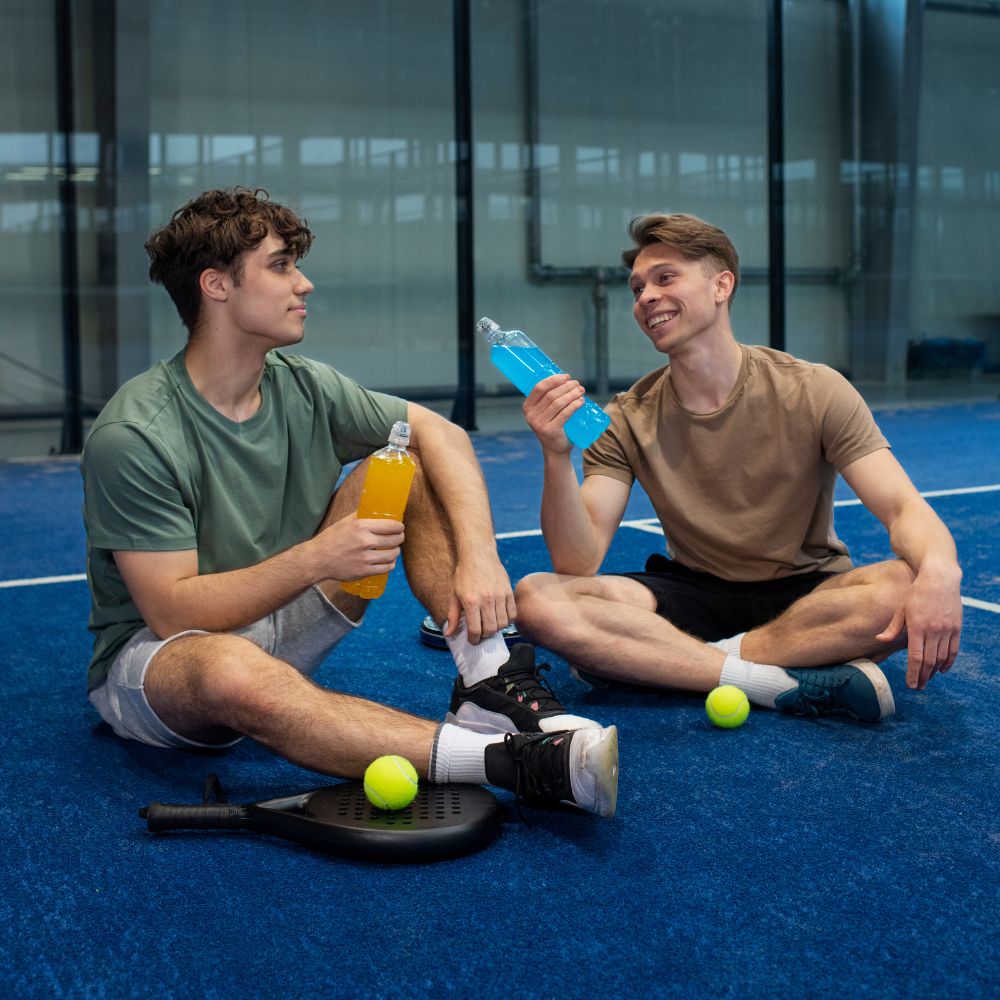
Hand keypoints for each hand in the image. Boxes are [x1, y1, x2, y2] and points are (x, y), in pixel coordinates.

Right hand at [312, 513, 405, 581]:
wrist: (318, 559)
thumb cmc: (331, 539)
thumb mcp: (345, 522)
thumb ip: (360, 515)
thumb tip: (373, 507)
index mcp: (362, 526)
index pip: (391, 526)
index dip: (399, 527)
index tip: (400, 527)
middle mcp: (365, 542)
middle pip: (395, 540)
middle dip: (399, 538)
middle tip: (398, 537)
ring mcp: (366, 558)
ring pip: (393, 554)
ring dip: (396, 551)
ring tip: (393, 549)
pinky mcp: (365, 571)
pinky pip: (386, 568)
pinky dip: (390, 564)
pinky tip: (389, 561)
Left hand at [442, 551, 515, 644]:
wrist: (478, 554)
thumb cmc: (464, 575)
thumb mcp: (454, 595)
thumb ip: (453, 616)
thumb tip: (448, 634)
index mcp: (471, 601)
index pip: (475, 630)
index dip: (473, 639)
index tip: (472, 640)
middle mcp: (486, 599)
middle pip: (490, 629)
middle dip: (484, 635)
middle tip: (480, 633)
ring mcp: (500, 595)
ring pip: (502, 623)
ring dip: (496, 629)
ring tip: (490, 625)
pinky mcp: (509, 591)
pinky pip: (512, 613)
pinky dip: (507, 620)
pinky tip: (500, 617)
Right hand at [522, 373, 585, 452]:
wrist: (555, 449)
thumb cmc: (553, 426)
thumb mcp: (545, 412)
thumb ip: (548, 399)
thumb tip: (565, 379)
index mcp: (527, 407)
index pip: (539, 388)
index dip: (553, 379)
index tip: (566, 376)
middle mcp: (531, 415)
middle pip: (551, 395)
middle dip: (566, 386)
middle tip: (578, 384)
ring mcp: (539, 424)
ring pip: (558, 403)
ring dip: (572, 394)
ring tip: (581, 391)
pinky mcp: (550, 431)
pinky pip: (565, 413)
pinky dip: (574, 405)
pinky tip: (581, 401)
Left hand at [876, 571, 961, 689]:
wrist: (940, 579)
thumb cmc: (916, 593)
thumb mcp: (901, 609)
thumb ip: (893, 628)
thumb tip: (879, 639)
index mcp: (917, 627)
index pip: (915, 657)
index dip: (913, 673)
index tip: (911, 685)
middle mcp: (933, 630)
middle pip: (929, 661)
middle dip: (922, 677)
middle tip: (917, 687)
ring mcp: (947, 630)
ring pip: (942, 658)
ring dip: (934, 671)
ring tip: (926, 679)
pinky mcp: (957, 628)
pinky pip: (953, 650)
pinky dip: (948, 662)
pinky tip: (942, 670)